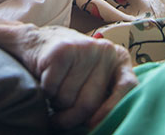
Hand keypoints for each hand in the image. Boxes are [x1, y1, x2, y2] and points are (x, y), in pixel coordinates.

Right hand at [9, 24, 137, 129]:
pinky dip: (45, 92)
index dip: (112, 109)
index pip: (129, 87)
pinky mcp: (63, 50)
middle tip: (61, 112)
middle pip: (90, 104)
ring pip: (67, 100)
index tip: (93, 124)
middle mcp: (105, 50)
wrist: (36, 41)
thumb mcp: (93, 77)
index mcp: (118, 58)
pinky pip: (52, 89)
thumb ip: (105, 94)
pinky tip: (46, 78)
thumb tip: (104, 125)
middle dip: (71, 117)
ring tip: (55, 89)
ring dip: (56, 104)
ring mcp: (85, 47)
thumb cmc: (69, 67)